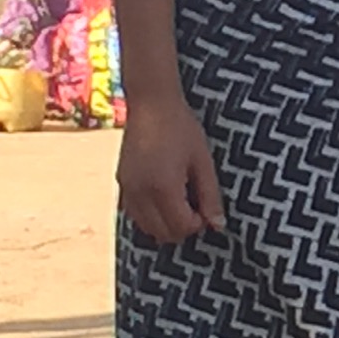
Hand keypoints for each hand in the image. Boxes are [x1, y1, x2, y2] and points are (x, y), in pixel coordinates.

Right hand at [118, 93, 224, 242]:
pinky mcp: (121, 183)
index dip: (197, 224)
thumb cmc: (182, 129)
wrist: (151, 104)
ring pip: (146, 227)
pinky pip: (134, 214)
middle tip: (195, 206)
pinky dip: (150, 215)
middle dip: (182, 227)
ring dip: (165, 223)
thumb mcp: (203, 162)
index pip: (180, 227)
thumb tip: (218, 226)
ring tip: (180, 200)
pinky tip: (163, 196)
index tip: (205, 207)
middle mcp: (140, 193)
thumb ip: (210, 196)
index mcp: (163, 188)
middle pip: (162, 233)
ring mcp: (127, 189)